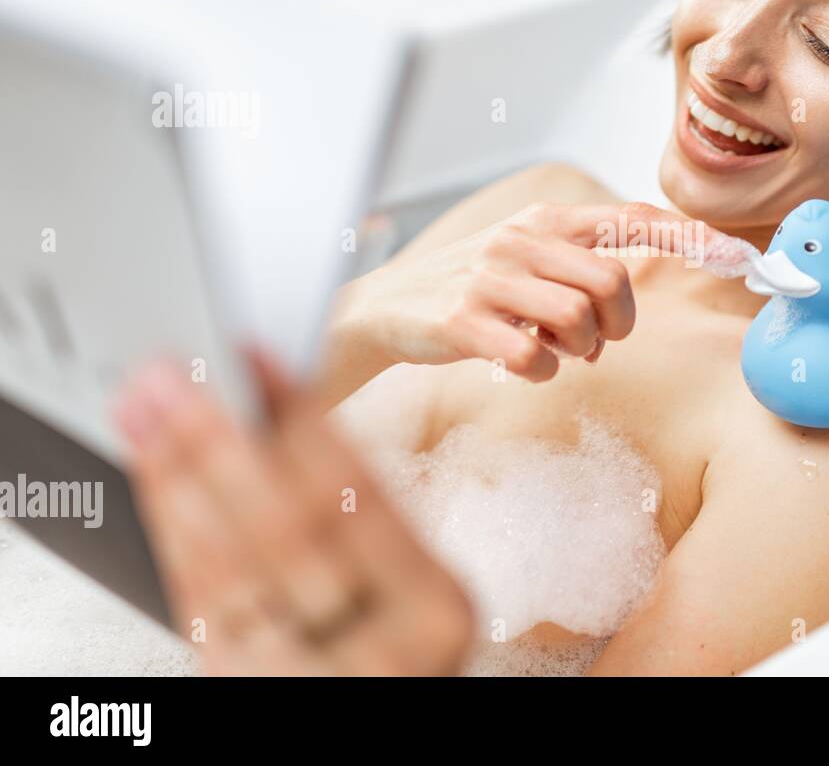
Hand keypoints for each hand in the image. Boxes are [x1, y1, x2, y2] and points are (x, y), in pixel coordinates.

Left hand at [114, 353, 473, 675]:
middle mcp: (382, 648)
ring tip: (140, 413)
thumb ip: (357, 517)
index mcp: (435, 605)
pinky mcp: (249, 695)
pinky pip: (201, 609)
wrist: (369, 735)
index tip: (250, 354)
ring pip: (231, 570)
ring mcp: (314, 677)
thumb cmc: (393, 651)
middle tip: (170, 375)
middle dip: (217, 442)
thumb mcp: (408, 589)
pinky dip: (172, 537)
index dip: (298, 417)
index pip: (358, 494)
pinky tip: (155, 484)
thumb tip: (276, 409)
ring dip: (175, 480)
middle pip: (287, 530)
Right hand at [325, 201, 697, 396]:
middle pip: (613, 282)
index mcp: (545, 220)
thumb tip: (642, 280)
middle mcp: (521, 240)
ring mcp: (490, 279)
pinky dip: (543, 371)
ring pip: (578, 319)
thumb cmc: (473, 285)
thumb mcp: (529, 253)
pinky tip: (525, 364)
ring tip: (554, 348)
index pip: (631, 217)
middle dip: (620, 323)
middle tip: (597, 338)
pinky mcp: (463, 321)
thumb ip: (584, 257)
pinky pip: (533, 357)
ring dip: (580, 349)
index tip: (739, 258)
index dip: (690, 238)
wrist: (386, 308)